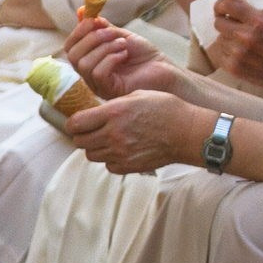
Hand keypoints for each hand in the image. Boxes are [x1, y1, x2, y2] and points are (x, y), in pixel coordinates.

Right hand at [64, 18, 185, 98]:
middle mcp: (90, 75)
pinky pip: (98, 73)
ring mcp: (99, 85)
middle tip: (112, 32)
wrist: (166, 70)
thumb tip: (81, 11)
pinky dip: (110, 59)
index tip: (93, 20)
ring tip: (123, 44)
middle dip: (91, 39)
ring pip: (84, 65)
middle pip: (73, 56)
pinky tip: (124, 54)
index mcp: (91, 61)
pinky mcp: (110, 91)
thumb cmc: (145, 55)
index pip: (70, 48)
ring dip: (104, 48)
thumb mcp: (120, 35)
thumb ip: (101, 26)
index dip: (78, 32)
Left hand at [65, 91, 207, 175]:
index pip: (75, 124)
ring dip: (96, 148)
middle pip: (80, 141)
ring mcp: (121, 152)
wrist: (187, 132)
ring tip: (108, 141)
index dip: (74, 124)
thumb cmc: (166, 109)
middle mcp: (113, 134)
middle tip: (92, 131)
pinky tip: (121, 151)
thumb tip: (96, 114)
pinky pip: (108, 166)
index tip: (79, 123)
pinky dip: (110, 160)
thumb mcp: (137, 95)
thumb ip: (113, 105)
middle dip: (83, 135)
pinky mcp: (130, 166)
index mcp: (113, 113)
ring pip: (92, 155)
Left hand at [207, 0, 262, 94]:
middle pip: (218, 23)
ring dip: (227, 40)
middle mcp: (246, 36)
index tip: (221, 8)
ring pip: (219, 39)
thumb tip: (236, 3)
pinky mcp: (234, 67)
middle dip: (224, 22)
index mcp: (258, 22)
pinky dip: (227, 54)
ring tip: (241, 45)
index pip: (228, 5)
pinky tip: (240, 56)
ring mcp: (238, 53)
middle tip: (232, 27)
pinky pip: (220, 54)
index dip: (221, 4)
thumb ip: (256, 11)